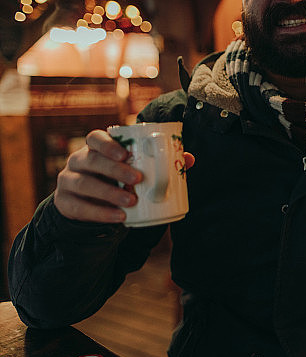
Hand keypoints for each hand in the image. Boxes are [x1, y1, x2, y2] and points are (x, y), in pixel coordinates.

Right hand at [54, 129, 194, 223]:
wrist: (91, 206)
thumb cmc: (117, 181)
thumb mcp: (133, 171)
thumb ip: (160, 164)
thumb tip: (189, 158)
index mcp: (95, 149)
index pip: (94, 138)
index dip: (107, 143)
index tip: (125, 153)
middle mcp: (78, 161)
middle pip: (91, 160)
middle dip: (114, 169)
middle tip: (137, 179)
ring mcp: (68, 181)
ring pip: (83, 183)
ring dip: (109, 193)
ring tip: (131, 202)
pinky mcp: (65, 203)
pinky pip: (79, 207)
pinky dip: (100, 213)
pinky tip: (119, 218)